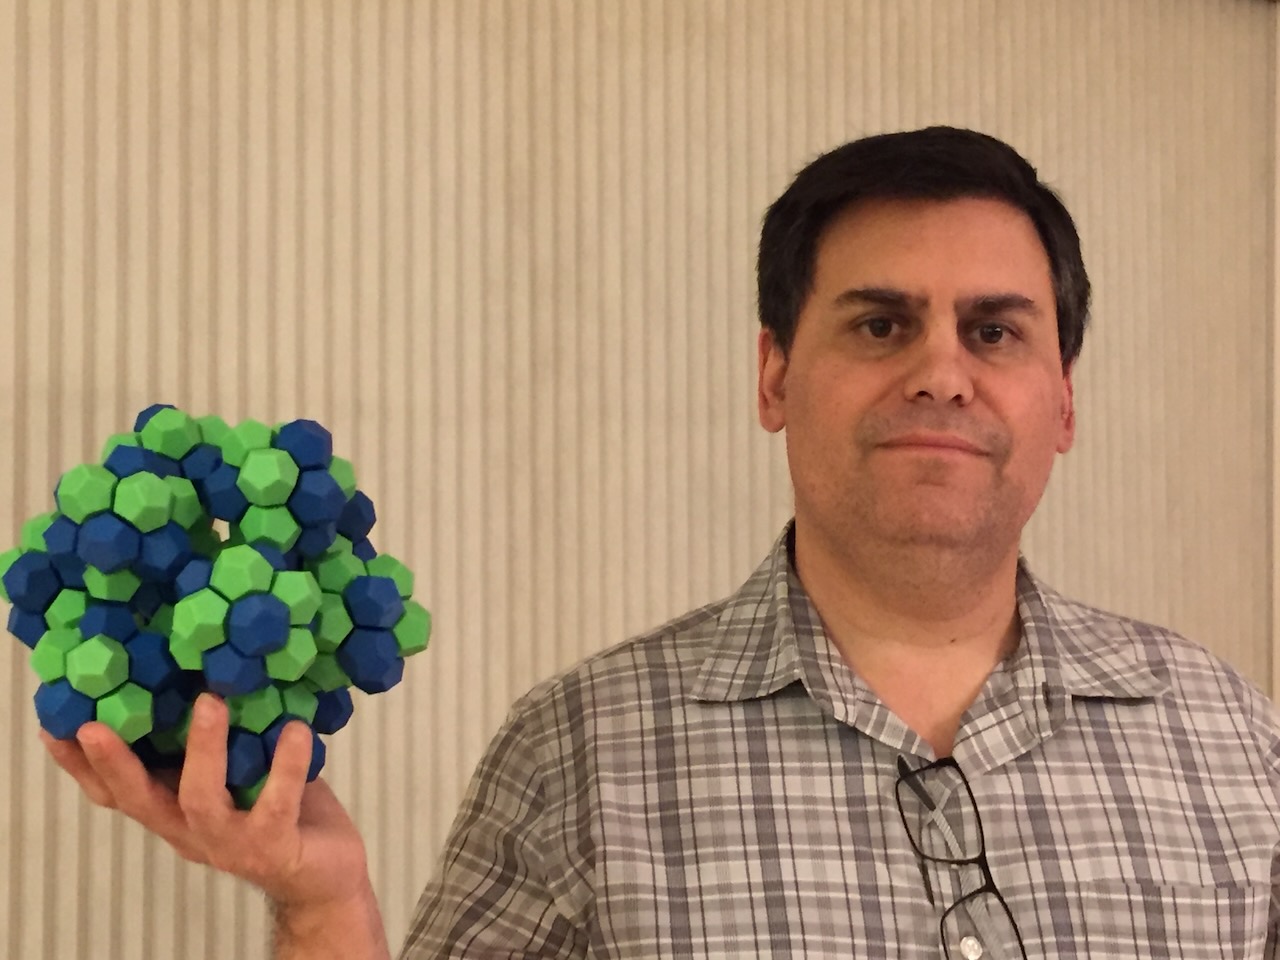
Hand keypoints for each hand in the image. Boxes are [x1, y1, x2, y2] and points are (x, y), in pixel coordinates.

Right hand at [41, 691, 370, 910]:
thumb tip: (201, 667)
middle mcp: (191, 829)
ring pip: (200, 799)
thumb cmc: (279, 807)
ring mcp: (230, 843)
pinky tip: (296, 731)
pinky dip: (286, 766)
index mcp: (174, 808)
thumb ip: (215, 737)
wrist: (326, 873)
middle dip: (114, 763)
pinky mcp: (274, 849)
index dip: (81, 765)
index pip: (115, 791)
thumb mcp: (239, 768)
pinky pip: (276, 805)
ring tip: (210, 702)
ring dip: (202, 750)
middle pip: (138, 800)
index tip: (55, 724)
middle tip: (92, 725)